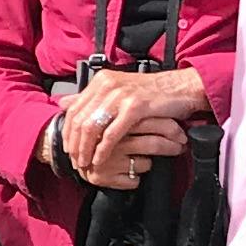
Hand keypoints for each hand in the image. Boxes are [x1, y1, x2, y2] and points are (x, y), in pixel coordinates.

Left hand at [56, 65, 207, 186]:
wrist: (183, 88)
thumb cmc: (152, 94)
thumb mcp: (118, 91)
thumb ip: (91, 98)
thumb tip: (63, 103)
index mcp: (101, 81)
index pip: (74, 108)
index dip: (67, 131)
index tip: (67, 148)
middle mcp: (107, 85)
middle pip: (79, 119)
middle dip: (74, 144)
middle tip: (75, 161)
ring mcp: (121, 95)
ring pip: (92, 127)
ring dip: (86, 149)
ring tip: (85, 163)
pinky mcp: (135, 107)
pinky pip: (112, 133)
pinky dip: (103, 150)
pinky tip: (100, 160)